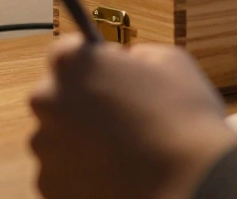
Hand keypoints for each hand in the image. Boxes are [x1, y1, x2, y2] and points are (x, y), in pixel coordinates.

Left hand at [29, 38, 236, 198]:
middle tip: (122, 115)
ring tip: (123, 151)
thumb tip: (130, 64)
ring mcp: (45, 149)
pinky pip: (63, 173)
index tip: (114, 74)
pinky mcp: (51, 188)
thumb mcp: (171, 61)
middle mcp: (48, 101)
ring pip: (58, 137)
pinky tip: (116, 173)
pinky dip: (83, 173)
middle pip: (57, 95)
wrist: (191, 186)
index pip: (67, 51)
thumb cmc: (185, 121)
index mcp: (72, 63)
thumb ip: (139, 55)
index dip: (94, 62)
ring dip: (81, 139)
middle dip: (83, 102)